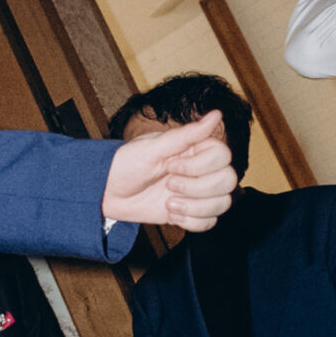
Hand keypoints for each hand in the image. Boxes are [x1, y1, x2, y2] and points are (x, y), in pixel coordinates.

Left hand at [102, 113, 235, 232]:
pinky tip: (171, 214)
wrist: (107, 193)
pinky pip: (209, 222)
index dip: (200, 166)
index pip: (223, 156)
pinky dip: (191, 222)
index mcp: (196, 149)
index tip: (171, 166)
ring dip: (194, 207)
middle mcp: (201, 170)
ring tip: (168, 202)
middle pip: (228, 181)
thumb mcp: (153, 147)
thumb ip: (187, 134)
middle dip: (197, 188)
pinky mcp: (190, 212)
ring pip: (222, 204)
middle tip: (168, 185)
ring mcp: (197, 193)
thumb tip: (216, 114)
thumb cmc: (126, 164)